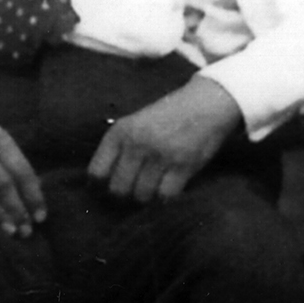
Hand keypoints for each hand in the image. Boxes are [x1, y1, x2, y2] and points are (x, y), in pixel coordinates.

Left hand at [87, 78, 243, 203]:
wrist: (206, 103)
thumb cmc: (169, 114)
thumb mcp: (136, 123)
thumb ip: (121, 146)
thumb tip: (104, 181)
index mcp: (120, 132)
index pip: (96, 171)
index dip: (99, 186)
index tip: (106, 191)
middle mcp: (136, 144)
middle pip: (118, 188)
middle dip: (125, 195)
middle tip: (133, 194)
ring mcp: (159, 155)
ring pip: (142, 195)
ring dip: (146, 198)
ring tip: (151, 192)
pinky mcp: (183, 166)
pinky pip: (166, 195)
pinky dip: (166, 199)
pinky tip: (168, 192)